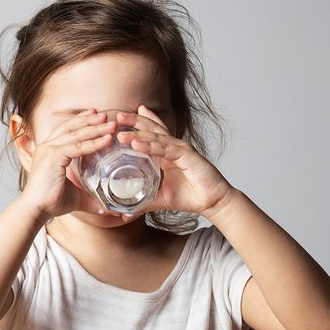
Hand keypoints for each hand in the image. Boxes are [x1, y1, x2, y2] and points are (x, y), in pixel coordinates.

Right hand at [19, 108, 120, 220]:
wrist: (35, 209)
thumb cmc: (51, 202)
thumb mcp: (75, 196)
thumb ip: (91, 198)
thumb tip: (106, 207)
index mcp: (49, 150)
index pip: (66, 129)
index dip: (81, 120)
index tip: (95, 114)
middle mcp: (48, 146)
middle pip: (71, 126)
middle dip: (90, 120)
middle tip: (107, 116)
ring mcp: (49, 150)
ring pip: (76, 134)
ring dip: (96, 128)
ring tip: (111, 125)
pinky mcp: (53, 157)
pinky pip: (77, 147)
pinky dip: (93, 143)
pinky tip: (107, 140)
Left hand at [114, 104, 235, 219]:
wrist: (212, 203)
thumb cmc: (188, 197)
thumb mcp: (159, 199)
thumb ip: (141, 204)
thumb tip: (123, 215)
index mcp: (165, 153)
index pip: (149, 133)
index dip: (135, 124)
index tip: (117, 119)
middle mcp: (173, 147)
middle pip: (151, 129)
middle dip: (134, 121)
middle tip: (117, 114)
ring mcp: (180, 150)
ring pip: (156, 138)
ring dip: (138, 134)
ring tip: (121, 134)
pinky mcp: (188, 156)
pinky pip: (167, 149)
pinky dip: (151, 146)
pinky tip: (137, 144)